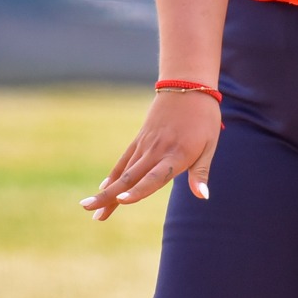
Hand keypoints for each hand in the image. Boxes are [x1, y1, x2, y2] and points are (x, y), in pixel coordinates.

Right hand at [78, 91, 221, 220]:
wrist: (187, 86)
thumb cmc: (204, 118)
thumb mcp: (210, 145)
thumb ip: (201, 173)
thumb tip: (203, 197)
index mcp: (176, 155)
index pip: (155, 178)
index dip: (139, 191)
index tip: (122, 201)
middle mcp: (156, 151)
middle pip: (131, 178)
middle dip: (109, 196)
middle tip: (90, 211)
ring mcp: (145, 145)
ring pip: (123, 172)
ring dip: (106, 190)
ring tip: (88, 206)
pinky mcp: (140, 139)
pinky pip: (125, 159)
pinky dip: (114, 174)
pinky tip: (103, 187)